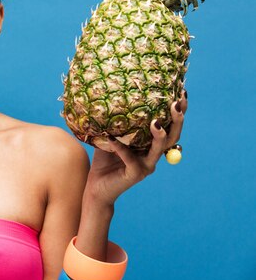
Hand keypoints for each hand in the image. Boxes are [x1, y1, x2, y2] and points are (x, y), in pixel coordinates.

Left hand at [85, 90, 187, 205]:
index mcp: (151, 145)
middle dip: (177, 120)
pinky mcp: (135, 174)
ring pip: (159, 149)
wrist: (96, 187)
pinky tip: (110, 138)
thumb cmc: (104, 160)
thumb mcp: (110, 136)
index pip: (170, 126)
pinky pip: (130, 158)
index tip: (182, 92)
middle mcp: (153, 155)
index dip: (179, 111)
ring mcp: (146, 166)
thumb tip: (114, 96)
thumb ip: (117, 122)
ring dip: (159, 135)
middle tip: (176, 104)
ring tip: (155, 122)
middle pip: (172, 136)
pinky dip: (120, 147)